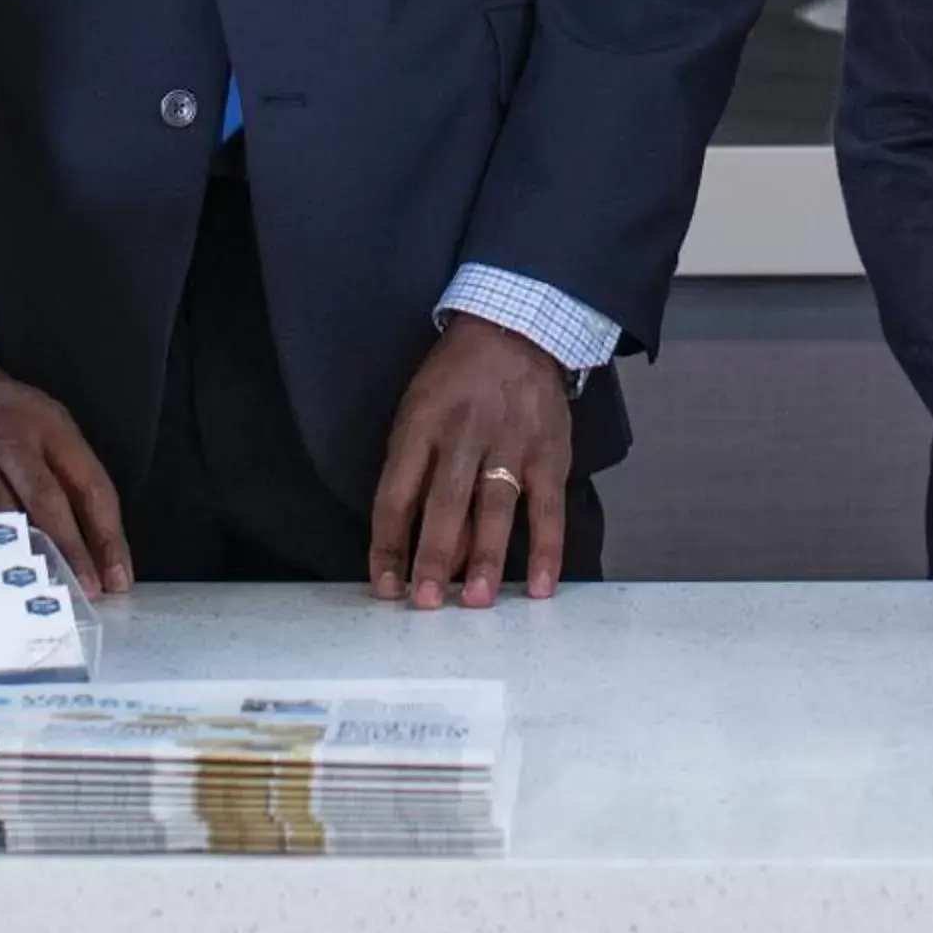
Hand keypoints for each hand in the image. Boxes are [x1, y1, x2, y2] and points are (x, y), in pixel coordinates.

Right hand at [0, 346, 131, 595]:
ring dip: (17, 557)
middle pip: (46, 500)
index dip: (107, 536)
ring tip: (33, 597)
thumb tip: (92, 547)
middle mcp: (9, 434)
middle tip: (82, 594)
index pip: (90, 483)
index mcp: (50, 425)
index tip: (116, 579)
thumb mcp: (41, 424)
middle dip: (69, 553)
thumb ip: (63, 475)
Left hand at [369, 316, 571, 609]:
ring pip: (494, 507)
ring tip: (474, 601)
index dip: (387, 544)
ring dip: (484, 557)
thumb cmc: (455, 380)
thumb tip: (415, 544)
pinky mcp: (549, 452)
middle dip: (432, 555)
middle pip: (443, 502)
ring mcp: (509, 443)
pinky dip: (546, 549)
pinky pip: (547, 507)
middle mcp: (463, 434)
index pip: (396, 493)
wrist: (515, 330)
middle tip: (424, 603)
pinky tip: (541, 586)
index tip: (384, 586)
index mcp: (420, 425)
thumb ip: (415, 469)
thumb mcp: (418, 408)